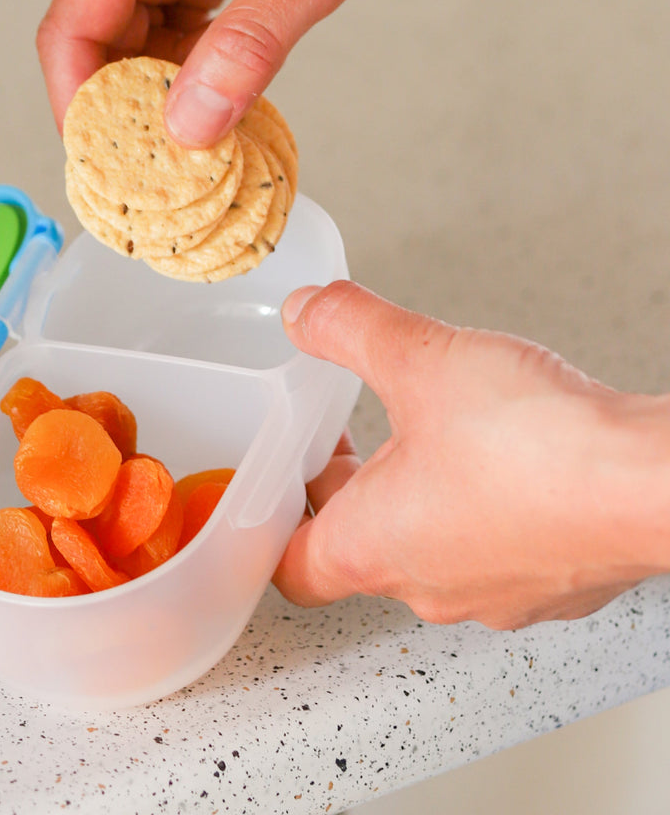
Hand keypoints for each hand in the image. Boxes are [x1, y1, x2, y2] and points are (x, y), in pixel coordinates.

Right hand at [36, 0, 422, 146]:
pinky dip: (185, 83)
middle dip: (116, 108)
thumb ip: (245, 49)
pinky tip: (208, 116)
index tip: (103, 156)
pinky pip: (173, 43)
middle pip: (96, 42)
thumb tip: (190, 124)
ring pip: (134, 49)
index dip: (77, 98)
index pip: (73, 23)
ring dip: (152, 100)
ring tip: (179, 152)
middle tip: (146, 168)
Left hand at [274, 281, 669, 628]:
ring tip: (426, 436)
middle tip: (348, 441)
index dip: (274, 524)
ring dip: (415, 499)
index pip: (291, 566)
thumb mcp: (417, 359)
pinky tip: (502, 461)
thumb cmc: (537, 445)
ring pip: (428, 552)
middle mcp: (429, 587)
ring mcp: (497, 595)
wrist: (657, 485)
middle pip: (357, 551)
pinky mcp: (555, 585)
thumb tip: (305, 312)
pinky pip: (494, 553)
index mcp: (373, 548)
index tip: (280, 482)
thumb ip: (348, 328)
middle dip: (347, 492)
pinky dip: (481, 512)